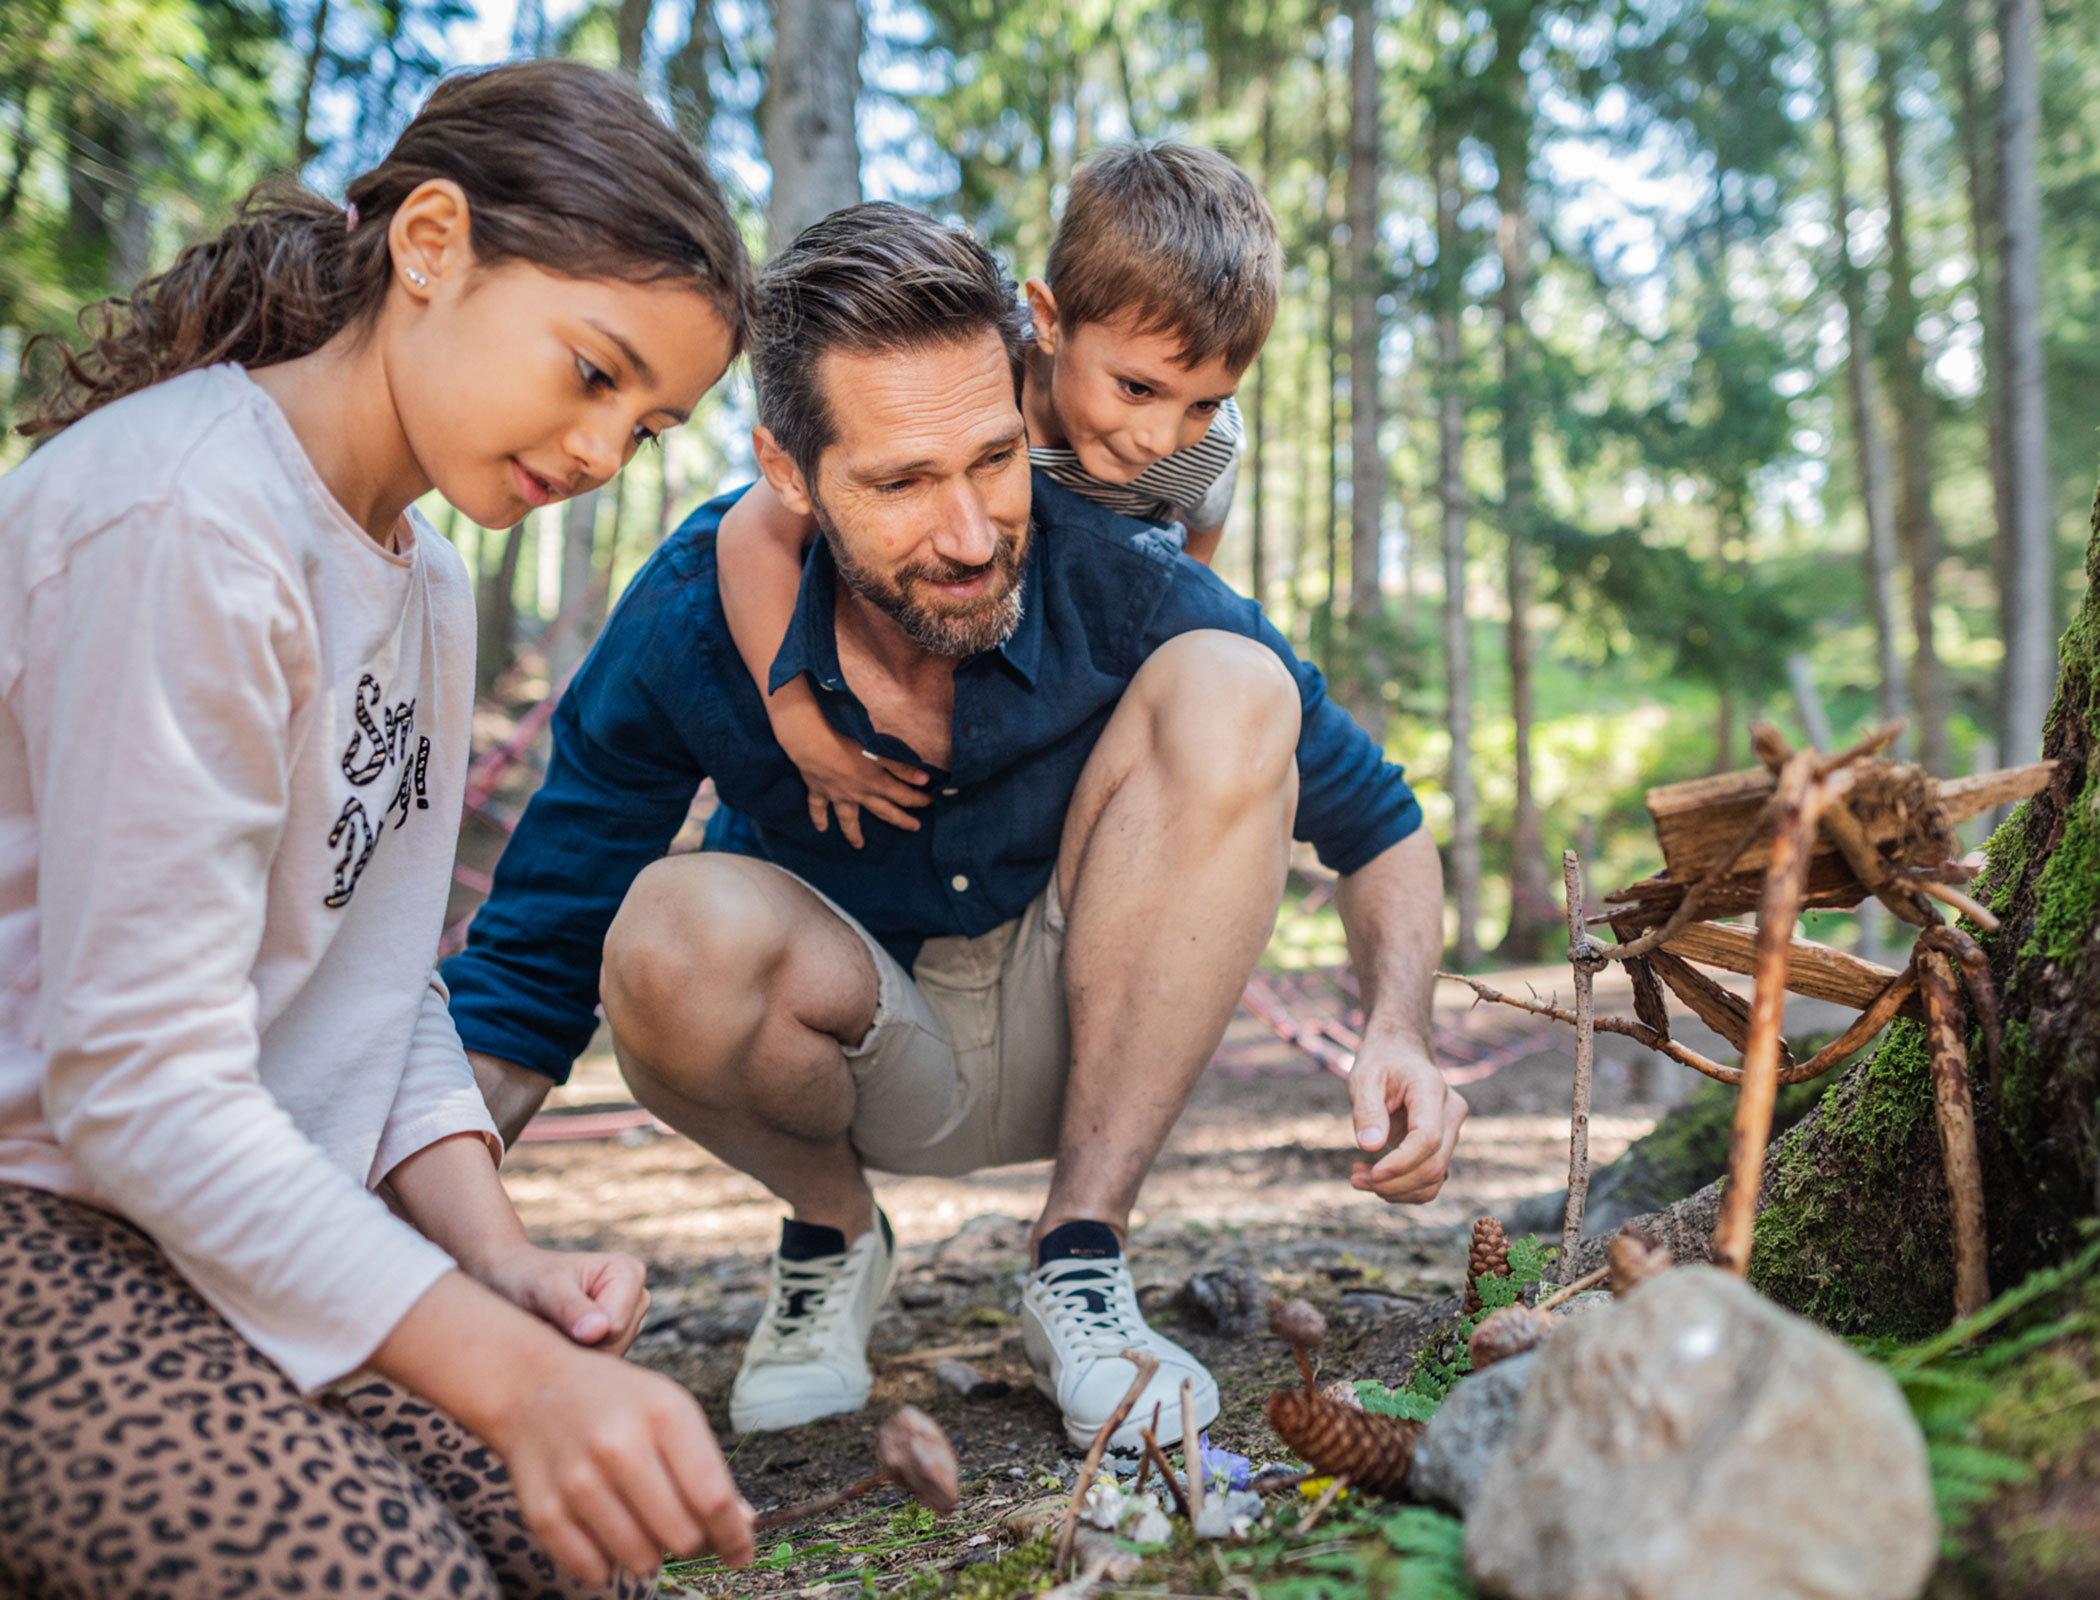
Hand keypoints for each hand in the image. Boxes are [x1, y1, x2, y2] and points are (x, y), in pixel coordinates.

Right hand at [374, 1274, 755, 1584]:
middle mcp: (620, 1446)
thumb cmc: (615, 1401)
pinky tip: (606, 1528)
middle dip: (694, 1542)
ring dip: (651, 1553)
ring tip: (640, 1519)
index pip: (714, 1498)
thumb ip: (707, 1466)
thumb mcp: (671, 1410)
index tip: (742, 1553)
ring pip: (641, 1562)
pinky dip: (607, 1562)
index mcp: (663, 1414)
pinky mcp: (543, 1512)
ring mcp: (578, 1481)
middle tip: (685, 1528)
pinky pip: (594, 1571)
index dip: (735, 1536)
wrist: (533, 1386)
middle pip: (682, 1536)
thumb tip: (741, 1523)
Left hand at [482, 1243, 651, 1355]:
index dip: (575, 1332)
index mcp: (628, 1272)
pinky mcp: (616, 1343)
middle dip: (574, 1346)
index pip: (614, 1327)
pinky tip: (557, 1343)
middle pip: (613, 1347)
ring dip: (571, 1354)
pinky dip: (573, 1363)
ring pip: (607, 1362)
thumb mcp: (543, 1288)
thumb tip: (599, 1331)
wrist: (508, 1282)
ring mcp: (628, 1323)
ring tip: (550, 1330)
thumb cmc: (525, 1277)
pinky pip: (599, 1369)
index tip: (549, 1313)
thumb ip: (570, 1309)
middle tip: (545, 1324)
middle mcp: (637, 1298)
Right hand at [774, 695, 930, 847]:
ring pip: (848, 818)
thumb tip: (924, 780)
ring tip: (858, 846)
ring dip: (854, 833)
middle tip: (913, 828)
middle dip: (900, 820)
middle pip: (883, 811)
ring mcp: (837, 795)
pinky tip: (821, 827)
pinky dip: (819, 818)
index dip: (918, 800)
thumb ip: (902, 767)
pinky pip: (818, 807)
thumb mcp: (879, 751)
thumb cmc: (847, 741)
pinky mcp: (818, 790)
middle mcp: (858, 794)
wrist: (812, 742)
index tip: (930, 803)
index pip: (903, 795)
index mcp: (876, 783)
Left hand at [1345, 1035, 1466, 1203]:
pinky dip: (1403, 1188)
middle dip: (1394, 1183)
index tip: (1370, 1173)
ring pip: (1434, 1179)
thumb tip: (1371, 1146)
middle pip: (1434, 1165)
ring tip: (1359, 1179)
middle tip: (1355, 1179)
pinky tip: (1374, 1178)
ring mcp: (1451, 1131)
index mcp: (1432, 1089)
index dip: (1400, 1163)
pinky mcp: (1443, 1147)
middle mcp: (1451, 1112)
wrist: (1399, 1054)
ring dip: (1397, 1191)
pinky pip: (1431, 1179)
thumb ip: (1367, 1110)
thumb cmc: (1380, 1063)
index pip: (1428, 1138)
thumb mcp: (1364, 1077)